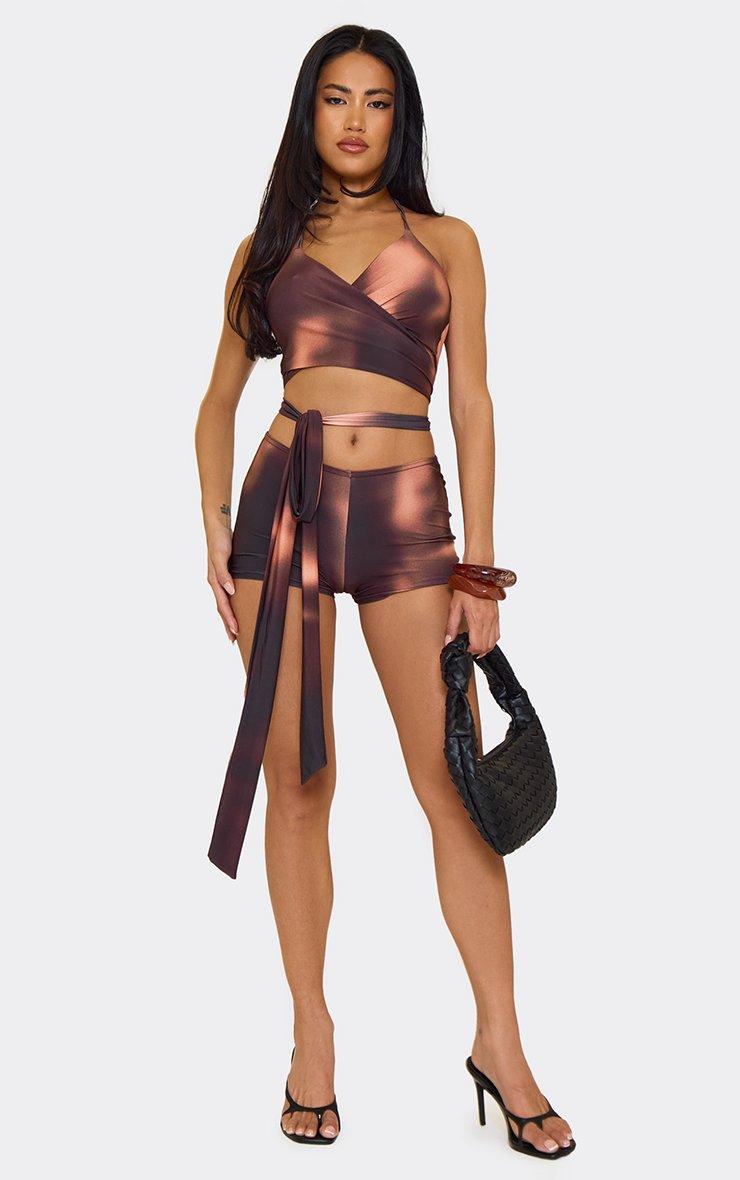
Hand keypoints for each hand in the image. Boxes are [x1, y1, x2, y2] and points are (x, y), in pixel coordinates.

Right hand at [206, 528, 238, 642]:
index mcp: (214, 581)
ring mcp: (219, 579)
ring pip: (223, 603)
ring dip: (227, 617)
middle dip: (227, 624)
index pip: (223, 605)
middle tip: (233, 640)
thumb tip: (230, 590)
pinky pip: (226, 594)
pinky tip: (234, 607)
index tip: (236, 632)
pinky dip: (230, 605)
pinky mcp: (223, 574)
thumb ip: (224, 573)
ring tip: (233, 630)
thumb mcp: (221, 555)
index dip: (229, 619)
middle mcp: (215, 582)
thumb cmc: (219, 540)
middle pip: (221, 608)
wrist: (216, 526)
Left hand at [444, 589, 499, 656]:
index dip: (470, 651)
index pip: (477, 645)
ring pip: (493, 643)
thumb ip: (451, 626)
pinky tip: (483, 639)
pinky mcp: (497, 617)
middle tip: (468, 649)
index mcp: (477, 619)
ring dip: (485, 648)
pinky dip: (491, 641)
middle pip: (486, 647)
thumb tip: (448, 641)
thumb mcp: (455, 606)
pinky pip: (497, 634)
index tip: (464, 649)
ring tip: (475, 646)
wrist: (479, 576)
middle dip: (477, 652)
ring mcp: (494, 619)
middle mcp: (488, 621)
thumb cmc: (467, 588)